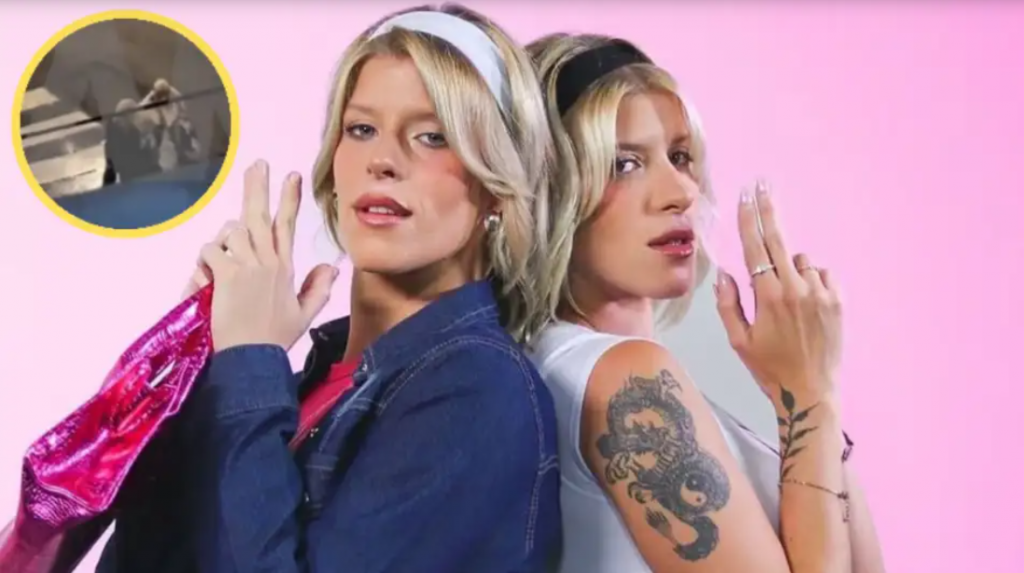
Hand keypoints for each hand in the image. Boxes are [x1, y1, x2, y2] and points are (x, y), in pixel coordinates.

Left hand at [196, 160, 339, 351]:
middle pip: (261, 215)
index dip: (289, 198)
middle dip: (259, 187)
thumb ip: (319, 289)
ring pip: (232, 231)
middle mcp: (268, 261)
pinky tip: (206, 275)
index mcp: (286, 268)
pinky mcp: (227, 275)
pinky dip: (205, 260)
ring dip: (223, 240)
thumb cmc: (275, 340)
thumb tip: (332, 266)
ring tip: (220, 259)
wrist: (253, 358)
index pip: (288, 225)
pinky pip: (212, 251)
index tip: (292, 175)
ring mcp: (248, 267)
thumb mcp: (304, 315)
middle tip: (258, 164)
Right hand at [713, 181, 842, 406]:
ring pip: (800, 260)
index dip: (749, 217)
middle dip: (768, 210)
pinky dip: (812, 280)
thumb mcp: (738, 340)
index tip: (745, 195)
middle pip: (778, 238)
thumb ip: (729, 303)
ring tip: (787, 302)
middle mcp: (795, 288)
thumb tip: (726, 273)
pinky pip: (821, 274)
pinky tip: (806, 304)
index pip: (754, 246)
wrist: (810, 392)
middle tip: (761, 185)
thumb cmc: (769, 369)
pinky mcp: (838, 300)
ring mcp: (820, 293)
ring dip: (790, 268)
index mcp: (767, 296)